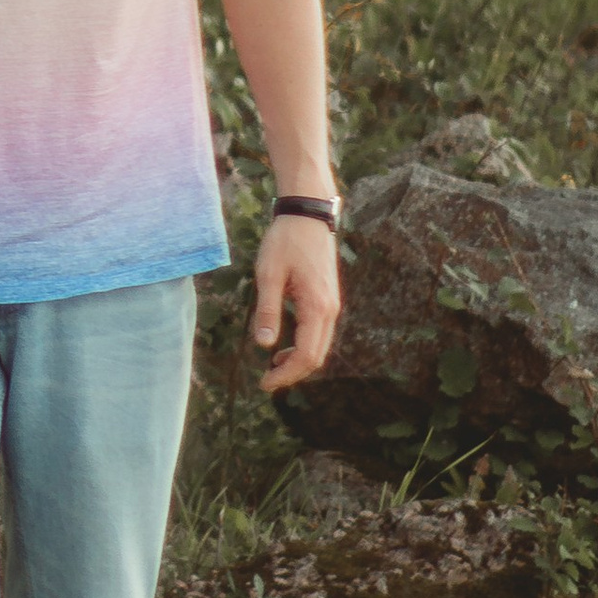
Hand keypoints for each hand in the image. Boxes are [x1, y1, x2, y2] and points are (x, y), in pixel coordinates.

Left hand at [250, 212, 340, 393]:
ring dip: (298, 361)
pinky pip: (319, 332)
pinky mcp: (328, 298)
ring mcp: (332, 304)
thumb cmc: (285, 241)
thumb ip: (267, 310)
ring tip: (273, 366)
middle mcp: (330, 310)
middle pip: (316, 356)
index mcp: (316, 307)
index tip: (265, 384)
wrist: (308, 214)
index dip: (286, 375)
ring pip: (320, 346)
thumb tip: (265, 345)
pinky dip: (304, 346)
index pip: (306, 355)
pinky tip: (284, 344)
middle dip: (293, 373)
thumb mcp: (268, 274)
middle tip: (267, 381)